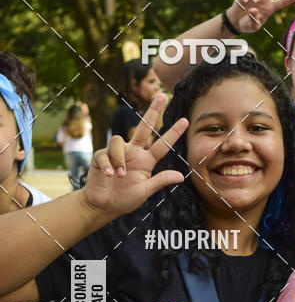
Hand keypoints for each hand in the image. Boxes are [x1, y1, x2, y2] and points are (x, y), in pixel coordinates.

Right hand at [82, 95, 186, 221]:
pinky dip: (107, 165)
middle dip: (152, 111)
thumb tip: (181, 176)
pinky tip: (108, 176)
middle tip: (161, 96)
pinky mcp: (101, 157)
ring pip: (118, 141)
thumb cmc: (125, 199)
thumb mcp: (145, 191)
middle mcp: (133, 153)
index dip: (173, 133)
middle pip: (143, 128)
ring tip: (119, 176)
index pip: (162, 145)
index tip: (185, 120)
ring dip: (119, 159)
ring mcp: (117, 153)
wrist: (103, 206)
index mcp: (145, 161)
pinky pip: (104, 154)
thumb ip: (160, 181)